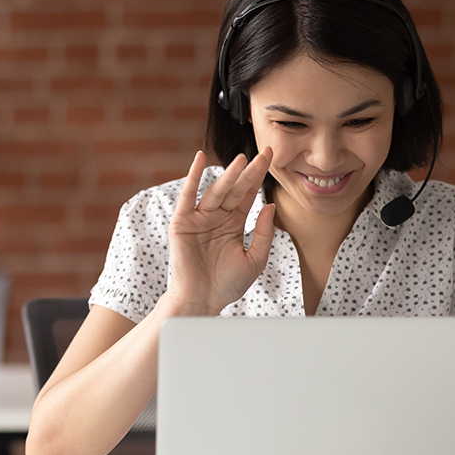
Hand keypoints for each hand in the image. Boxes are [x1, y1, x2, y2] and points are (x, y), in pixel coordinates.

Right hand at [164, 148, 275, 314]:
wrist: (202, 302)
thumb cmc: (226, 285)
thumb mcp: (255, 260)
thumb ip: (263, 234)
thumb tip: (270, 206)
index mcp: (233, 223)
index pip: (248, 194)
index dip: (259, 176)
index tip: (272, 157)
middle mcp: (217, 216)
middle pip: (236, 189)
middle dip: (250, 171)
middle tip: (265, 152)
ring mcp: (199, 217)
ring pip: (217, 191)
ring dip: (229, 175)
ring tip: (242, 160)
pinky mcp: (182, 222)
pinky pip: (188, 196)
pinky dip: (192, 176)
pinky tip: (199, 158)